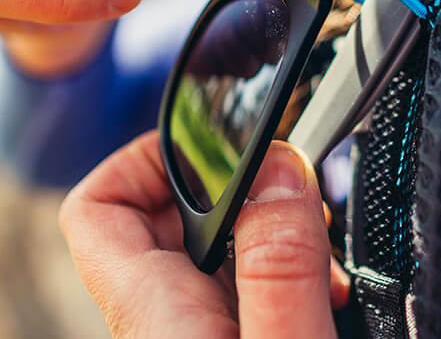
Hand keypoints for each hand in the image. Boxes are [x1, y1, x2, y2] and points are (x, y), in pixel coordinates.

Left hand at [59, 132, 349, 337]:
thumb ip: (279, 263)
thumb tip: (278, 166)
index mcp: (155, 310)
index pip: (98, 208)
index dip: (141, 156)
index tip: (206, 139)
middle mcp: (167, 316)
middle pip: (166, 214)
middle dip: (234, 185)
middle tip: (288, 183)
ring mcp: (202, 326)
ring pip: (214, 245)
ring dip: (270, 224)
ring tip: (319, 240)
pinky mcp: (235, 334)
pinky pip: (245, 279)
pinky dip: (285, 261)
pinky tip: (323, 283)